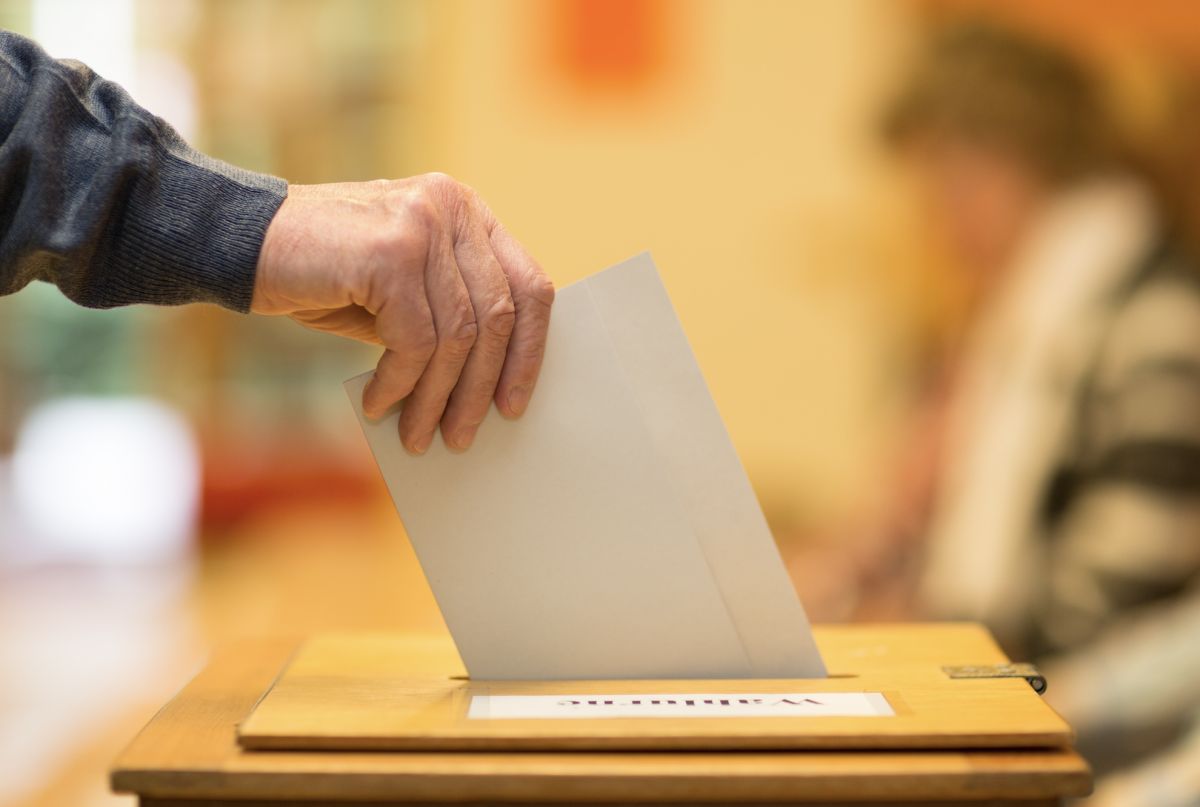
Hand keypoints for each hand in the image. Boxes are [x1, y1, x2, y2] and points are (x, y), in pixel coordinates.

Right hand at [252, 173, 554, 453]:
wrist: (240, 240)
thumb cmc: (325, 273)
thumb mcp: (401, 291)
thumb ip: (447, 316)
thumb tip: (487, 388)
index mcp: (466, 211)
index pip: (528, 285)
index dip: (530, 351)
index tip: (514, 403)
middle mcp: (452, 207)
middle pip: (498, 316)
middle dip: (480, 388)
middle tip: (462, 436)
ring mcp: (423, 224)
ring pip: (457, 335)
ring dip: (436, 397)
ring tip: (418, 435)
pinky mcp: (391, 252)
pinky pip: (415, 341)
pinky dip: (400, 383)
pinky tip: (379, 404)